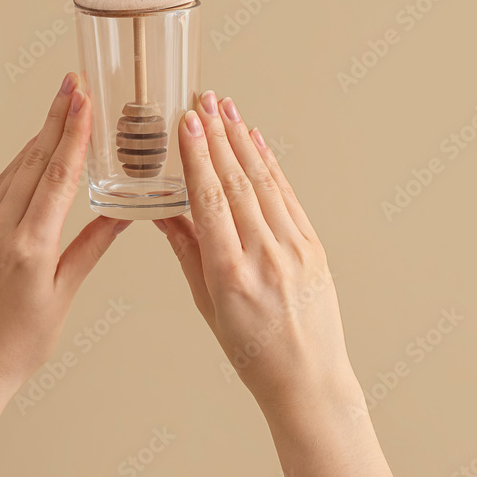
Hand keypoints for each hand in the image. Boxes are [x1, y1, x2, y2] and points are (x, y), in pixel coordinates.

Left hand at [0, 72, 129, 388]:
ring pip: (16, 169)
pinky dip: (23, 162)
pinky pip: (1, 186)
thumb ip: (91, 246)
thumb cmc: (19, 342)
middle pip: (34, 160)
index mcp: (29, 247)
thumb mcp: (64, 294)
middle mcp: (0, 230)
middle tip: (74, 83)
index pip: (56, 176)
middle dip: (57, 118)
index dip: (73, 133)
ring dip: (41, 135)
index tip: (82, 99)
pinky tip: (37, 150)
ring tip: (62, 106)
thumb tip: (122, 214)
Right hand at [155, 91, 358, 411]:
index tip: (186, 123)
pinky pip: (288, 196)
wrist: (308, 377)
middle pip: (238, 183)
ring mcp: (295, 249)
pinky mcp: (314, 246)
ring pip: (265, 183)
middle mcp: (266, 256)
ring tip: (227, 108)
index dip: (198, 158)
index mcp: (232, 275)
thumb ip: (187, 251)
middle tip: (203, 100)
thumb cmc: (251, 351)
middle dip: (219, 136)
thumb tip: (162, 210)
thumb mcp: (208, 306)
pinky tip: (257, 143)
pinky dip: (271, 165)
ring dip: (244, 141)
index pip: (211, 202)